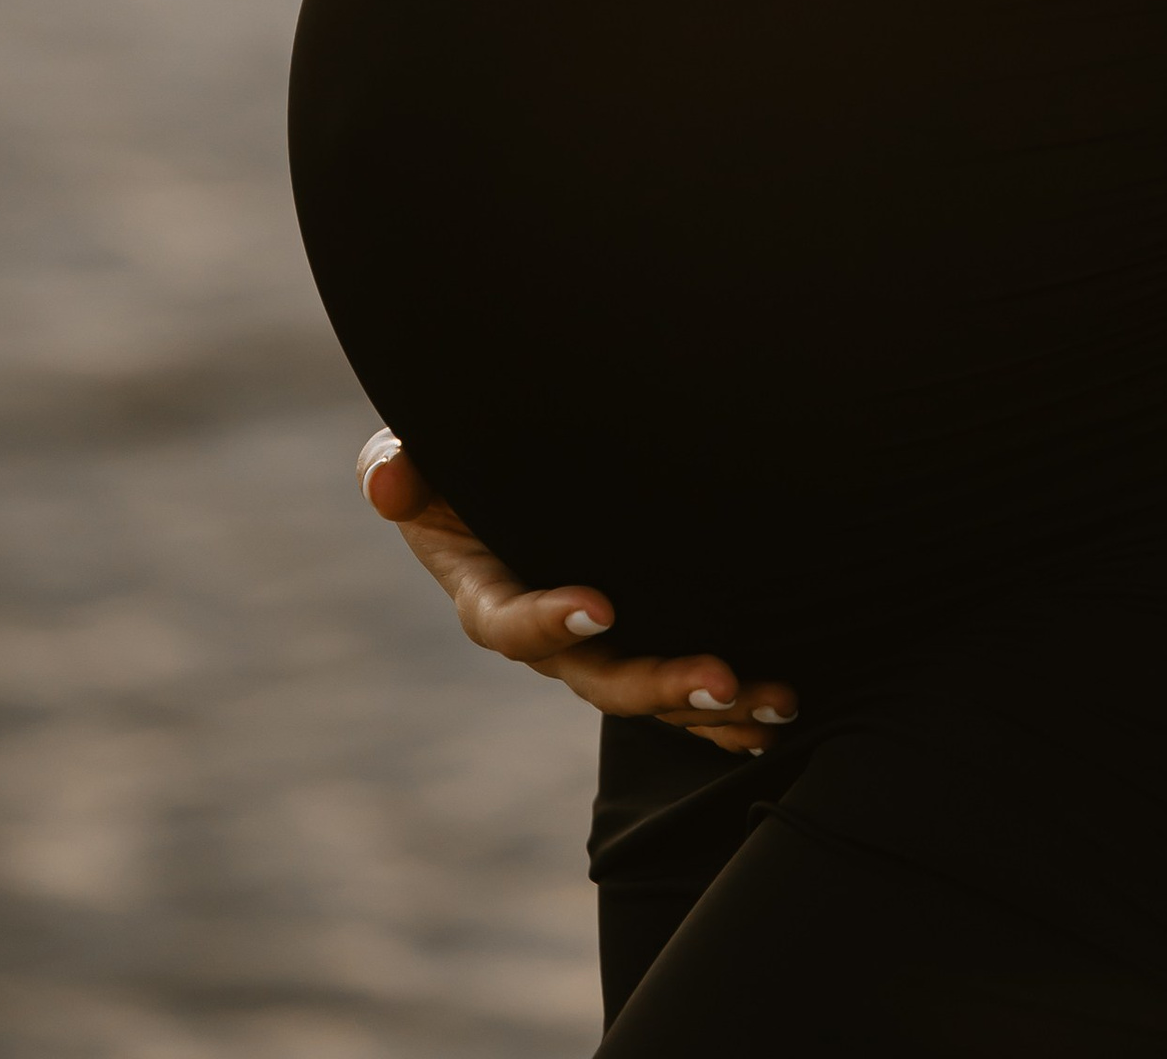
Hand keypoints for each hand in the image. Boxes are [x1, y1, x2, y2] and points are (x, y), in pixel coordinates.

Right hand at [357, 429, 798, 754]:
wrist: (507, 466)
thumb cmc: (458, 454)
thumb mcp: (420, 453)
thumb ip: (400, 465)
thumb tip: (389, 483)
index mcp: (487, 593)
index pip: (510, 623)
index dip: (548, 621)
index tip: (598, 607)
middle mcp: (547, 635)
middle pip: (599, 676)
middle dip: (658, 684)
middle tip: (719, 677)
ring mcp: (596, 646)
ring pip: (652, 692)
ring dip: (713, 703)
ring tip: (771, 698)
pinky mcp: (642, 638)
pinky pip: (682, 692)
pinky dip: (729, 710)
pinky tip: (777, 714)